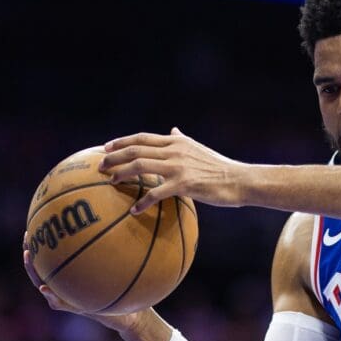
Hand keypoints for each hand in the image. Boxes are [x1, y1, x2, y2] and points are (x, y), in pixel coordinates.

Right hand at [22, 233, 139, 332]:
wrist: (130, 316)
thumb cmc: (125, 290)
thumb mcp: (119, 270)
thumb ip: (114, 255)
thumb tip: (120, 225)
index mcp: (73, 277)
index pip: (53, 259)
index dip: (42, 244)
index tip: (35, 227)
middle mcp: (66, 286)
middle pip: (41, 269)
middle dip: (31, 254)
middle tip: (26, 239)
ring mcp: (68, 298)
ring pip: (43, 284)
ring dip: (34, 271)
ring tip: (28, 256)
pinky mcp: (75, 309)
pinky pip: (58, 303)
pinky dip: (50, 296)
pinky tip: (45, 287)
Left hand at [99, 127, 242, 212]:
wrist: (240, 180)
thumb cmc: (221, 168)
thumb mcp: (199, 149)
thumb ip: (182, 140)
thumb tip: (173, 129)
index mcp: (177, 142)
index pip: (142, 137)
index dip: (121, 141)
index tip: (105, 148)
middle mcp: (175, 150)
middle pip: (136, 149)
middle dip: (113, 157)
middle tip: (100, 167)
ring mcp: (179, 166)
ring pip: (140, 166)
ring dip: (121, 174)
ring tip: (110, 183)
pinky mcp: (184, 184)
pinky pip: (156, 192)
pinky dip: (142, 201)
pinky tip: (134, 210)